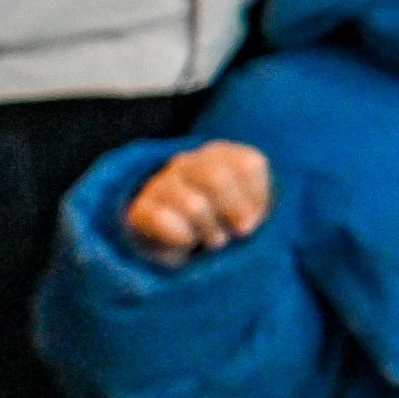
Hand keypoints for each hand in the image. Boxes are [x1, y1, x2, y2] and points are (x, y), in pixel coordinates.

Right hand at [122, 141, 272, 265]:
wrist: (176, 242)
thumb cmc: (224, 222)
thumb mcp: (250, 212)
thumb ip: (253, 210)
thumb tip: (243, 224)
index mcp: (222, 155)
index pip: (249, 165)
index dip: (257, 198)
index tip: (255, 219)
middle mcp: (189, 162)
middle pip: (216, 180)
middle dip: (231, 213)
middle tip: (234, 233)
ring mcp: (161, 183)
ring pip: (193, 205)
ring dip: (209, 231)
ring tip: (214, 240)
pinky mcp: (140, 209)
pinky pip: (163, 221)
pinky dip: (183, 238)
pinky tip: (187, 241)